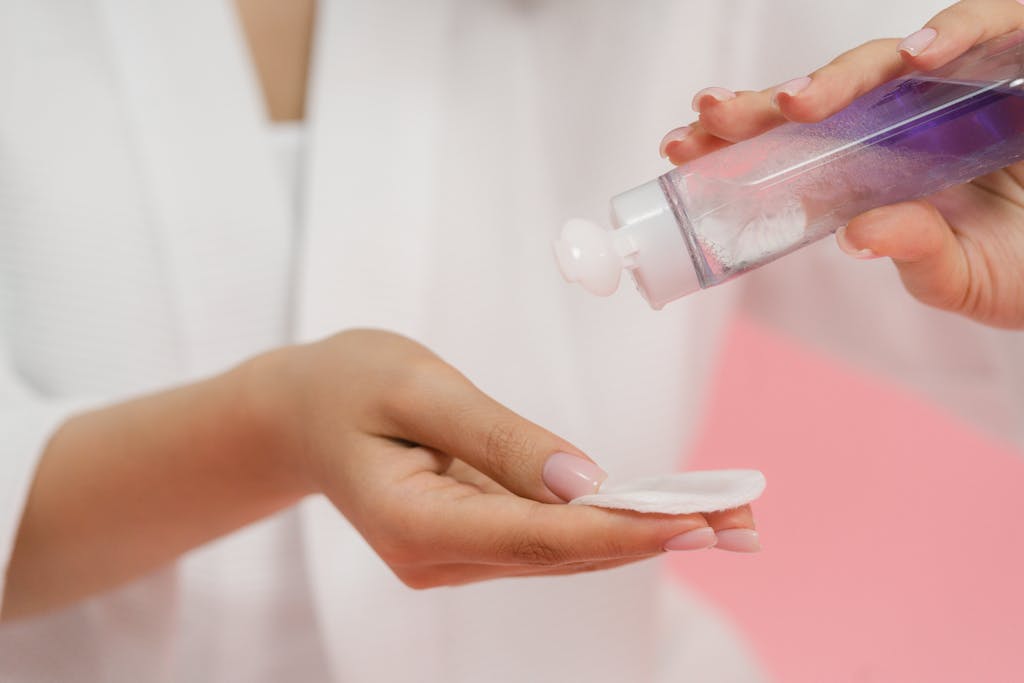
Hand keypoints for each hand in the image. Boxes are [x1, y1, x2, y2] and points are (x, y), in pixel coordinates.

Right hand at [261, 330, 757, 588]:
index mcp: (415, 522)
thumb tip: (586, 482)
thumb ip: (497, 435)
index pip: (538, 537)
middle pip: (563, 555)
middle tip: (745, 524)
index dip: (621, 531)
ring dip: (642, 535)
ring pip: (563, 554)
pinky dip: (607, 525)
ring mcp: (451, 557)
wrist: (298, 413)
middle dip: (654, 537)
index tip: (697, 522)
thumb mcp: (416, 386)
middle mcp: (436, 557)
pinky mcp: (468, 541)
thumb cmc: (347, 384)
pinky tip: (662, 513)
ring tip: (728, 521)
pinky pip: (547, 539)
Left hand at [660, 0, 1023, 328]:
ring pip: (889, 62)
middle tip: (711, 115)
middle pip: (826, 100)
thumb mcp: (966, 277)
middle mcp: (910, 121)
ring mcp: (961, 87)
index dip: (739, 143)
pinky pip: (990, 30)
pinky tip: (919, 57)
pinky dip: (957, 33)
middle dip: (763, 106)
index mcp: (879, 171)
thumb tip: (858, 236)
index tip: (681, 146)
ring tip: (798, 105)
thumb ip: (916, 255)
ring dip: (841, 76)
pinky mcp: (1018, 57)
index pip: (797, 149)